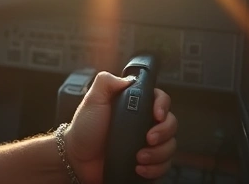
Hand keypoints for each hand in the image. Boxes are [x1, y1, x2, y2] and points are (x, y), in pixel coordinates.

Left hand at [63, 71, 177, 182]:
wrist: (77, 159)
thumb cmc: (84, 129)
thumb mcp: (92, 100)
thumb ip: (106, 82)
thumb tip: (128, 79)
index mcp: (135, 106)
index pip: (161, 100)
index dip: (163, 106)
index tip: (157, 115)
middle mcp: (144, 124)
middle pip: (171, 124)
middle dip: (164, 133)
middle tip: (148, 139)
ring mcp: (147, 145)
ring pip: (170, 147)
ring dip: (159, 154)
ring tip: (139, 157)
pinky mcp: (147, 163)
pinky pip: (163, 166)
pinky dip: (155, 169)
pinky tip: (140, 168)